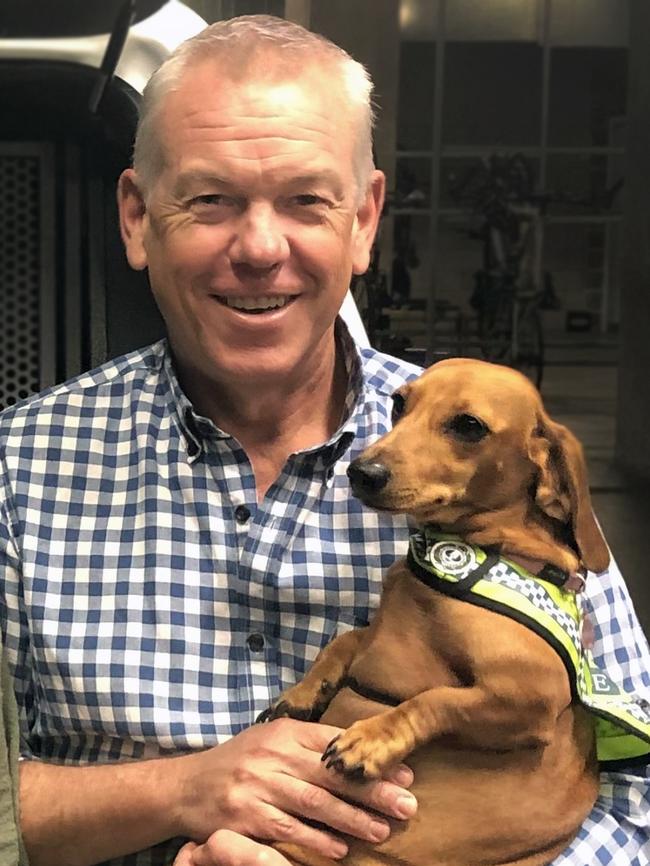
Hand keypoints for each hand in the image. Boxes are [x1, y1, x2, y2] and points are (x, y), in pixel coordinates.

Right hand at [177, 718, 416, 860]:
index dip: (371, 758)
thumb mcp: (274, 742)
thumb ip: (311, 745)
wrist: (187, 786)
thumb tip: (362, 753)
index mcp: (286, 732)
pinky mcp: (244, 815)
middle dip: (372, 790)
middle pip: (331, 772)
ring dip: (350, 818)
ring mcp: (257, 784)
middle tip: (407, 805)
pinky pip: (285, 829)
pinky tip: (338, 849)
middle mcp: (273, 754)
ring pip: (312, 802)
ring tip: (382, 831)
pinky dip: (314, 840)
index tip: (406, 773)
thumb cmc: (241, 762)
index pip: (337, 742)